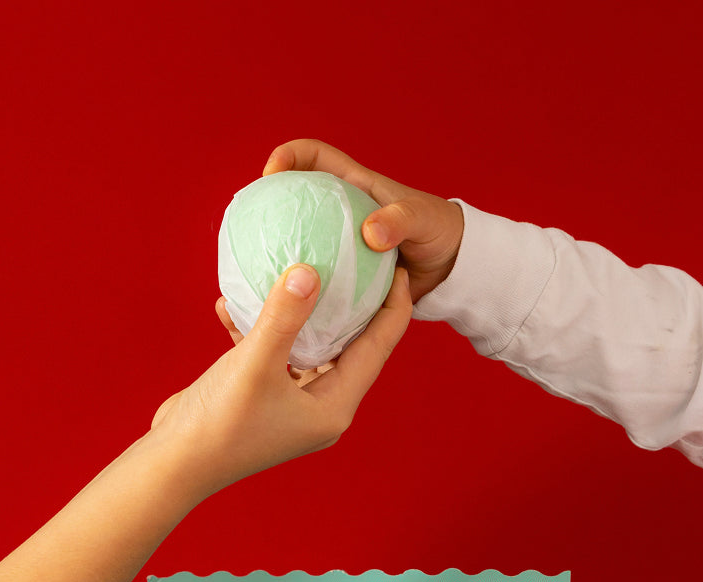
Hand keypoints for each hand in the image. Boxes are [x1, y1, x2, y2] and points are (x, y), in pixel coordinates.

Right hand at [151, 260, 410, 498]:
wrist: (174, 465)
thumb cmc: (221, 423)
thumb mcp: (254, 364)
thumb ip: (284, 317)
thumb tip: (310, 270)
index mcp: (334, 407)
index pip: (378, 348)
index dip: (394, 305)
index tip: (399, 264)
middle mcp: (321, 408)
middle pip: (352, 345)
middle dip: (356, 303)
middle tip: (360, 259)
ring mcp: (293, 405)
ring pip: (310, 346)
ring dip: (303, 312)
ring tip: (306, 268)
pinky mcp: (264, 398)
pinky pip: (273, 354)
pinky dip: (260, 328)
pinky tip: (234, 300)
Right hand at [263, 139, 463, 302]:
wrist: (451, 270)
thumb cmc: (438, 233)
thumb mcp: (422, 221)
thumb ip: (398, 221)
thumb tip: (369, 234)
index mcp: (355, 188)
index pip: (316, 158)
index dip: (290, 156)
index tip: (271, 172)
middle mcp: (341, 214)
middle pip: (296, 201)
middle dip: (270, 206)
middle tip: (251, 225)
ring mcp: (340, 246)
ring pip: (302, 242)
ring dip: (279, 251)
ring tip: (254, 267)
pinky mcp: (344, 275)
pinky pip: (317, 277)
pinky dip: (301, 287)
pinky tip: (286, 303)